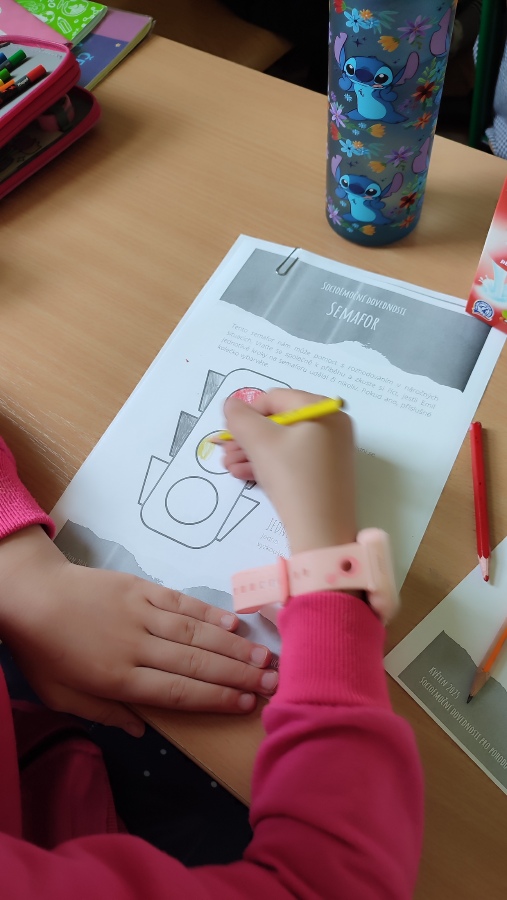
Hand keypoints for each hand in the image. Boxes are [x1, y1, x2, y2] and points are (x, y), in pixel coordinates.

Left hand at [0, 527, 276, 735]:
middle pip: (195, 663)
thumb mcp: (62, 696)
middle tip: (273, 682)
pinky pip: (180, 602)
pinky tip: (232, 623)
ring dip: (232, 645)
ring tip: (264, 656)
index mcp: (117, 678)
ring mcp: (140, 613)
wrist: (32, 594)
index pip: (177, 691)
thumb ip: (105, 714)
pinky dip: (208, 612)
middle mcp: (136, 645)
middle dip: (238, 674)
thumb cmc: (46, 651)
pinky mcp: (140, 588)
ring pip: (194, 632)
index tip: (247, 704)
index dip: (215, 698)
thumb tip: (143, 733)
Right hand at [221, 389, 356, 554]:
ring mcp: (329, 451)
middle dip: (247, 437)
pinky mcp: (324, 474)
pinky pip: (291, 460)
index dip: (248, 412)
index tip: (229, 431)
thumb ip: (240, 417)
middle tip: (224, 450)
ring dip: (251, 452)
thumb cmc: (292, 476)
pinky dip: (267, 465)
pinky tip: (242, 474)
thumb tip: (231, 404)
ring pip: (282, 444)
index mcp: (323, 410)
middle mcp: (331, 426)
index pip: (276, 399)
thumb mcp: (260, 442)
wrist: (320, 530)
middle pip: (278, 422)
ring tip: (228, 466)